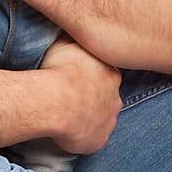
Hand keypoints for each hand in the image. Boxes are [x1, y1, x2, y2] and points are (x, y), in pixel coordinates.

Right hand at [38, 35, 122, 153]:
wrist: (55, 101)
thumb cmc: (60, 70)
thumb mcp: (66, 43)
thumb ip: (75, 40)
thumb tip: (74, 30)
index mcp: (111, 75)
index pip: (106, 76)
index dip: (91, 78)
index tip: (77, 80)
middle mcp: (115, 99)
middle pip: (107, 99)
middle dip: (93, 99)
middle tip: (72, 98)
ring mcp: (108, 122)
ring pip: (101, 120)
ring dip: (88, 119)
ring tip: (67, 116)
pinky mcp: (98, 141)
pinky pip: (91, 140)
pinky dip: (82, 137)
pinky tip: (68, 132)